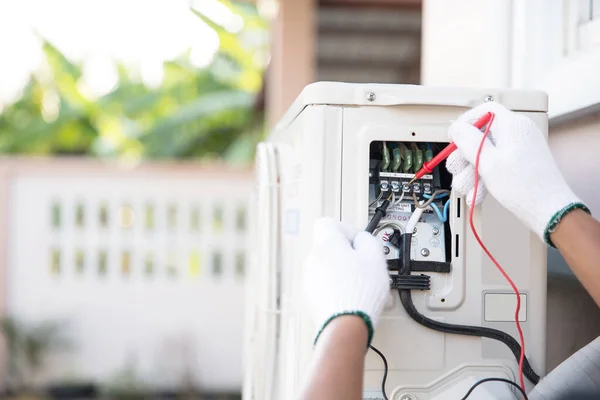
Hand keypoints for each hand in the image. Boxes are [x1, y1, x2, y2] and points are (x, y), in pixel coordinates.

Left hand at [303, 217, 388, 345]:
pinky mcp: (311, 295)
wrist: (345, 325)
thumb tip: (362, 239)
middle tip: (363, 264)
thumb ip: (368, 240)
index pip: (326, 223)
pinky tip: (351, 295)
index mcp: (326, 245)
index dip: (344, 229)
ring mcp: (310, 278)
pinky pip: (324, 283)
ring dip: (341, 270)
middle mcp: (313, 259)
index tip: (357, 241)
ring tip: (360, 283)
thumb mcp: (375, 258)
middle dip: (346, 252)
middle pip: (328, 246)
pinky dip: (335, 285)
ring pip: (326, 266)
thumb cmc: (359, 293)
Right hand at [446, 102, 586, 243]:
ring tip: (467, 187)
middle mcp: (517, 134)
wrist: (548, 210)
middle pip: (481, 136)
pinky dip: (483, 179)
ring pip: (485, 154)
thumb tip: (456, 127)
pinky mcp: (518, 165)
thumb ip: (468, 141)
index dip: (466, 122)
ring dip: (471, 172)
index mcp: (513, 125)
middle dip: (464, 156)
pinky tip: (477, 193)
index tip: (454, 137)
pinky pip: (494, 167)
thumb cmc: (525, 186)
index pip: (485, 111)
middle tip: (456, 169)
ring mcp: (518, 150)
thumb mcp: (487, 161)